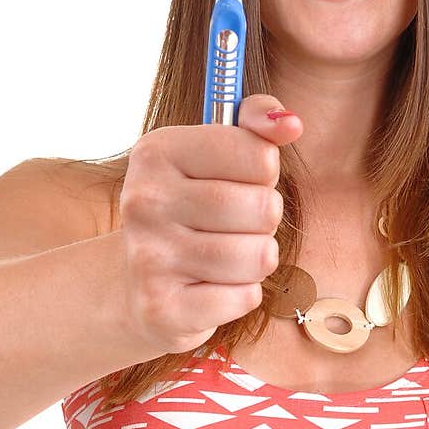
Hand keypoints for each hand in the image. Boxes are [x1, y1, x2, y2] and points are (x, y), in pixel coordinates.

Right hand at [115, 94, 302, 356]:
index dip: (265, 172)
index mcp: (156, 152)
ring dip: (258, 259)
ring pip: (258, 256)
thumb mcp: (216, 153)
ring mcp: (148, 257)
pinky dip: (242, 295)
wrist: (137, 284)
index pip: (258, 154)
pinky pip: (244, 298)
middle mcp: (144, 201)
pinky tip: (214, 287)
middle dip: (266, 219)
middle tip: (238, 224)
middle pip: (263, 208)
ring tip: (231, 256)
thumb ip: (255, 120)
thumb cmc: (193, 210)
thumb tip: (290, 123)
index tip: (242, 180)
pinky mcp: (161, 308)